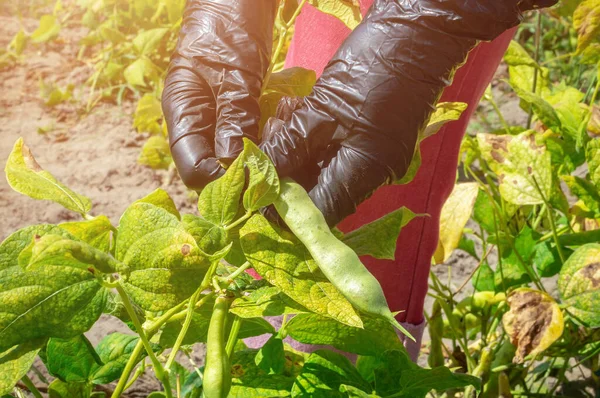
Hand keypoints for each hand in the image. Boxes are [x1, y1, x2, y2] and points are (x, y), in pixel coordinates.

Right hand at [162, 0, 275, 188]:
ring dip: (253, 163)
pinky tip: (279, 143)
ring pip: (229, 158)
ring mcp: (214, 119)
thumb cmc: (228, 29)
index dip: (216, 181)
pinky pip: (245, 141)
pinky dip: (261, 147)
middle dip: (238, 176)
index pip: (191, 166)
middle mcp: (196, 122)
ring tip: (279, 160)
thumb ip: (234, 115)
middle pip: (210, 168)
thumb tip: (232, 160)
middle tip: (271, 174)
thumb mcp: (234, 73)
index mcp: (183, 111)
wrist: (235, 2)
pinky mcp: (234, 114)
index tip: (250, 184)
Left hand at [260, 0, 556, 226]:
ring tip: (282, 115)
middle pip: (320, 188)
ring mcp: (375, 153)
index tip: (259, 187)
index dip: (287, 207)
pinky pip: (336, 147)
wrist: (419, 32)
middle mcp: (373, 171)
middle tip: (267, 137)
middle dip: (287, 167)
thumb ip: (291, 146)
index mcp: (364, 171)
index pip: (321, 211)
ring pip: (325, 164)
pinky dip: (314, 134)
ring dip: (297, 146)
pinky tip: (297, 109)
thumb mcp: (323, 108)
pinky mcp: (373, 135)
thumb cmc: (372, 69)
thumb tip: (262, 174)